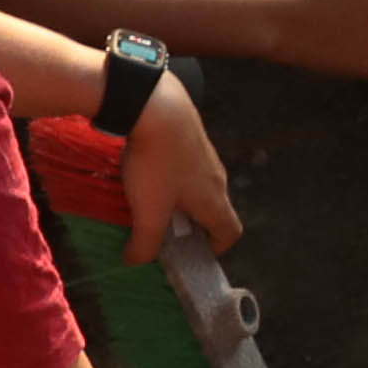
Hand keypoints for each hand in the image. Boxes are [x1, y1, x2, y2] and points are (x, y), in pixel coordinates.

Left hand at [123, 75, 244, 265]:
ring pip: (198, 187)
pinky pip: (187, 165)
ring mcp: (206, 154)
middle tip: (161, 227)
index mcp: (214, 201)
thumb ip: (144, 244)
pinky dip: (172, 175)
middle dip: (191, 224)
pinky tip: (146, 168)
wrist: (155, 105)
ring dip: (179, 198)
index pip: (231, 232)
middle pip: (213, 210)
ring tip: (149, 197)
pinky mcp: (191, 136)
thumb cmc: (157, 164)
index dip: (216, 248)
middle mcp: (217, 178)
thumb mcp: (148, 212)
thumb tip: (135, 261)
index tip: (190, 251)